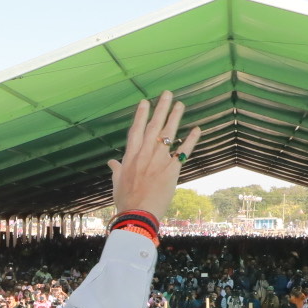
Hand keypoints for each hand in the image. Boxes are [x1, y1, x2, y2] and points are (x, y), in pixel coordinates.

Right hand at [107, 91, 200, 217]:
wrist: (138, 213)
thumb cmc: (125, 200)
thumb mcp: (117, 183)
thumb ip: (116, 169)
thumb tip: (111, 162)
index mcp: (131, 156)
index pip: (136, 130)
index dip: (140, 114)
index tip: (145, 102)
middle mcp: (145, 154)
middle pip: (154, 126)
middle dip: (160, 108)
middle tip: (167, 94)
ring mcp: (159, 160)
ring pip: (169, 134)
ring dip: (175, 117)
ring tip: (180, 104)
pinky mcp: (172, 169)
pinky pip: (183, 151)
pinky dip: (191, 140)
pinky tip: (197, 129)